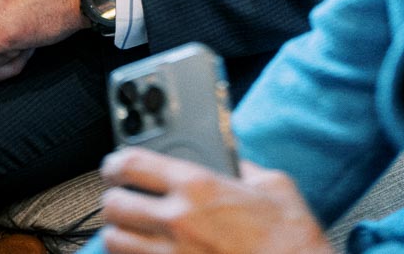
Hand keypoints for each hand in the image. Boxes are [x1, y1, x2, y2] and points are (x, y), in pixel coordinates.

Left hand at [100, 148, 334, 253]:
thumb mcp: (273, 185)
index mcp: (198, 185)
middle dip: (113, 199)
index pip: (134, 164)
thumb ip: (244, 167)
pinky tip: (144, 253)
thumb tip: (232, 159)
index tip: (115, 165)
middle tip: (120, 197)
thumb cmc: (290, 237)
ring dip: (117, 232)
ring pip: (115, 242)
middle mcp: (179, 220)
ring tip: (128, 228)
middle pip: (114, 206)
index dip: (116, 162)